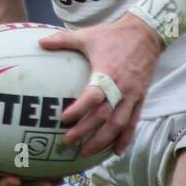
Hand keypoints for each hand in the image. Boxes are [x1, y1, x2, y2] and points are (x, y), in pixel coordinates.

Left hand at [39, 14, 162, 156]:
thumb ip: (63, 40)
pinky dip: (125, 138)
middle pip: (104, 116)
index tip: (63, 119)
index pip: (93, 96)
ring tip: (87, 152)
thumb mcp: (88, 35)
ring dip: (103, 140)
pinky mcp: (141, 98)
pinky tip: (116, 151)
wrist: (146, 33)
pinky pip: (134, 122)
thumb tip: (40, 42)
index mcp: (107, 72)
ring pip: (119, 124)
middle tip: (67, 142)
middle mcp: (122, 87)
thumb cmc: (114, 35)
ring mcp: (133, 95)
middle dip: (85, 131)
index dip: (79, 110)